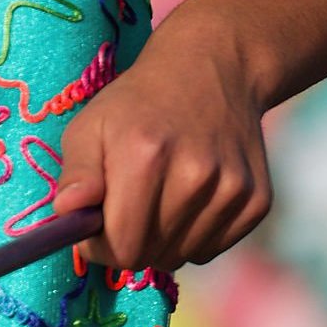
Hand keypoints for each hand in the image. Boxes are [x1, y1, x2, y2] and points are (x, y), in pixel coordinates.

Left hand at [53, 11, 272, 271]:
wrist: (214, 68)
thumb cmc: (139, 103)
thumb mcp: (91, 126)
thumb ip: (76, 174)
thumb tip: (69, 212)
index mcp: (146, 157)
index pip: (121, 247)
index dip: (101, 246)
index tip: (97, 227)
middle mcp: (196, 175)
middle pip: (151, 256)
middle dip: (129, 243)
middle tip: (127, 210)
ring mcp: (232, 189)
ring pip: (182, 257)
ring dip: (163, 240)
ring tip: (161, 197)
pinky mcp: (257, 200)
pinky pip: (211, 249)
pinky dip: (194, 235)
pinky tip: (190, 198)